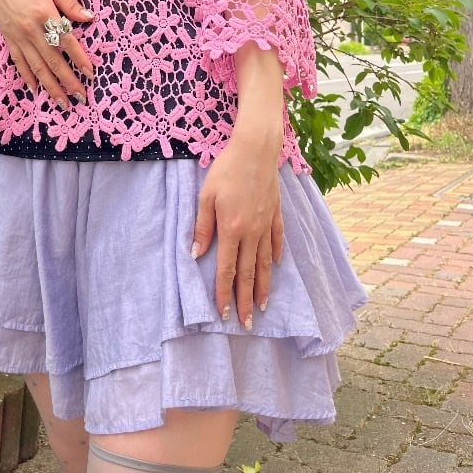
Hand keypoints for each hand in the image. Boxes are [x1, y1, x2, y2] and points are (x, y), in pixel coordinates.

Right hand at [0, 0, 94, 107]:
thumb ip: (70, 4)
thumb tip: (90, 18)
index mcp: (44, 13)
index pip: (66, 41)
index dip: (79, 58)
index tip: (90, 74)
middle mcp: (32, 30)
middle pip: (53, 60)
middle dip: (67, 81)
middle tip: (81, 97)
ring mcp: (19, 38)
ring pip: (37, 67)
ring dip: (51, 86)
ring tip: (63, 102)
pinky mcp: (10, 42)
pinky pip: (20, 64)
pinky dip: (28, 78)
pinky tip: (37, 91)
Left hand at [191, 130, 283, 328]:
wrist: (255, 150)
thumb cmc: (226, 169)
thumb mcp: (206, 195)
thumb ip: (202, 226)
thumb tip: (196, 254)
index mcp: (232, 229)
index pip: (227, 269)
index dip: (224, 293)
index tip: (223, 313)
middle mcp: (252, 232)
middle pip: (248, 274)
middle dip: (245, 301)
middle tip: (245, 323)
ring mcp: (266, 224)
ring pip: (265, 263)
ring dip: (263, 286)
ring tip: (261, 306)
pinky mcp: (276, 214)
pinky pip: (277, 240)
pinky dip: (275, 256)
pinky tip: (275, 267)